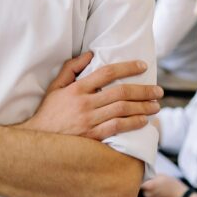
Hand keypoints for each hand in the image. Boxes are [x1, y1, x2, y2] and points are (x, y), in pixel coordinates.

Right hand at [21, 52, 162, 140]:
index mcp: (77, 89)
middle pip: (121, 93)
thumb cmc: (48, 112)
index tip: (143, 66)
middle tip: (158, 90)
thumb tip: (90, 54)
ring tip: (155, 106)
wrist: (38, 141)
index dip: (127, 67)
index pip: (107, 73)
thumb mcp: (55, 87)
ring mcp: (89, 121)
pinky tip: (143, 121)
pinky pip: (117, 128)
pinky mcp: (92, 137)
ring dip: (143, 107)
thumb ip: (71, 68)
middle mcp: (85, 103)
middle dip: (143, 90)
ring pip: (122, 110)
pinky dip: (132, 124)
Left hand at [140, 175, 187, 196]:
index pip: (138, 182)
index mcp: (149, 186)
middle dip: (144, 183)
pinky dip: (152, 193)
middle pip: (141, 188)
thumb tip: (147, 175)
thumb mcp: (163, 176)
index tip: (142, 174)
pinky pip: (150, 196)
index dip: (140, 177)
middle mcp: (148, 194)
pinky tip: (159, 190)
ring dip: (148, 188)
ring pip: (146, 192)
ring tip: (156, 184)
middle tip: (149, 178)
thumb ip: (152, 175)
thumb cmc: (173, 185)